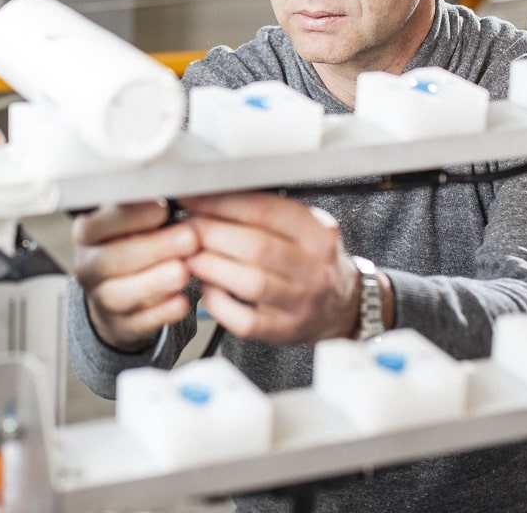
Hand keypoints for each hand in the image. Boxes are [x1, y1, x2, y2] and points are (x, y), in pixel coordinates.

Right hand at [73, 200, 200, 351]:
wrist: (118, 292)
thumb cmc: (131, 245)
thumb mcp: (131, 220)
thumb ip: (144, 205)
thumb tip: (175, 184)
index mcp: (88, 234)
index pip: (99, 223)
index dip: (130, 216)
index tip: (161, 207)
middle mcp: (88, 266)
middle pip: (111, 259)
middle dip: (153, 248)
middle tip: (188, 237)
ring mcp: (101, 298)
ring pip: (119, 294)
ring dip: (154, 282)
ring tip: (183, 271)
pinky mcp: (121, 325)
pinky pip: (138, 322)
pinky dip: (161, 313)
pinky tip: (181, 302)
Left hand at [181, 192, 358, 344]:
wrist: (340, 305)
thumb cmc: (310, 260)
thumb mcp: (303, 227)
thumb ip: (265, 212)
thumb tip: (210, 194)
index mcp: (318, 232)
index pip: (264, 210)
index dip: (221, 203)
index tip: (193, 197)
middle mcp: (314, 267)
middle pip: (255, 246)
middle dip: (211, 233)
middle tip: (186, 227)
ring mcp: (301, 302)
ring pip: (250, 283)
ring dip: (211, 266)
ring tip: (189, 255)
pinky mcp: (283, 330)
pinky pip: (244, 320)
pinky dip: (218, 303)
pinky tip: (207, 288)